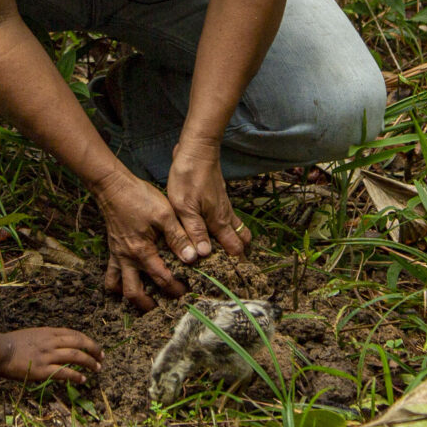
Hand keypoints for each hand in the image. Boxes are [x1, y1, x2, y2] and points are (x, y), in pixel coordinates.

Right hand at [0, 326, 102, 382]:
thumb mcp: (32, 335)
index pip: (74, 334)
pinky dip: (76, 375)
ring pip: (76, 356)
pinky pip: (64, 372)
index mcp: (48, 332)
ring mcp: (47, 356)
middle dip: (94, 349)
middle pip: (79, 342)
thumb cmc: (11, 344)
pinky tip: (82, 379)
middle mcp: (51, 342)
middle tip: (102, 357)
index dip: (87, 340)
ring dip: (89, 362)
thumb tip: (57, 344)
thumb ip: (45, 338)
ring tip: (97, 368)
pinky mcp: (42, 370)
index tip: (95, 347)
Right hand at [96, 175, 195, 308]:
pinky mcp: (113, 250)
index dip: (176, 288)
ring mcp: (117, 255)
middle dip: (149, 304)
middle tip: (166, 306)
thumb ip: (178, 237)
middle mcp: (127, 258)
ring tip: (145, 301)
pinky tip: (130, 281)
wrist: (113, 186)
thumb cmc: (139, 198)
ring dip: (130, 297)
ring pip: (117, 287)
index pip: (161, 279)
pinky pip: (110, 275)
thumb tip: (193, 258)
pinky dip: (118, 283)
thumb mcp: (165, 214)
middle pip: (134, 293)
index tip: (189, 292)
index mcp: (142, 251)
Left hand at [165, 136, 252, 258]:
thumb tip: (204, 256)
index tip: (230, 277)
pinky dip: (226, 231)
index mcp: (218, 221)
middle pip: (241, 241)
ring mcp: (224, 207)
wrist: (197, 150)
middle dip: (239, 255)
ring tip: (222, 256)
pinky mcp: (218, 199)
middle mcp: (225, 216)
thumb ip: (194, 231)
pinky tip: (212, 234)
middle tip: (229, 269)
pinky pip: (229, 220)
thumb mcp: (184, 207)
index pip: (235, 249)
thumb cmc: (188, 177)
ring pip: (236, 230)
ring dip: (233, 242)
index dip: (235, 263)